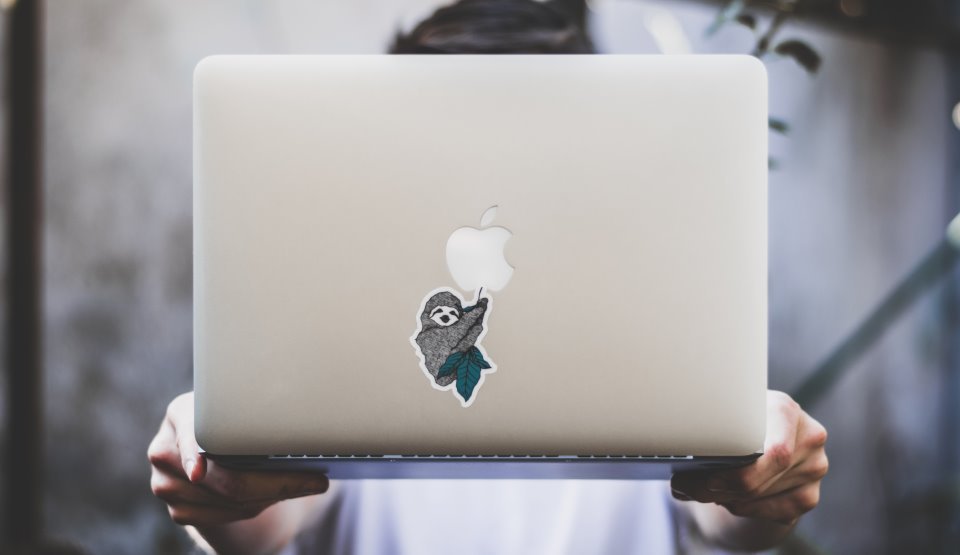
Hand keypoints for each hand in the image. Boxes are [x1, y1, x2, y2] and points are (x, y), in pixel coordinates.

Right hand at [148, 392, 329, 527]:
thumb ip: (252, 417)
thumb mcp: (236, 407)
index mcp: (180, 414)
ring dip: (269, 497)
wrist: (207, 447)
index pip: (190, 435)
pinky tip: (267, 494)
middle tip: (316, 482)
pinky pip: (224, 518)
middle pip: (222, 479)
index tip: (200, 471)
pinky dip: (253, 508)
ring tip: (298, 483)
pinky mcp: (177, 510)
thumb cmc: (231, 420)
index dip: (194, 453)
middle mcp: (164, 450)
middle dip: (276, 484)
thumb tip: (304, 433)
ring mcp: (165, 484)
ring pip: (229, 503)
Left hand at [671, 390, 827, 525]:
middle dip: (716, 487)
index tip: (704, 478)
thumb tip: (681, 468)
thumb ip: (713, 430)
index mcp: (784, 408)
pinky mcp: (810, 495)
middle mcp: (808, 436)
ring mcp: (815, 467)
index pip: (773, 452)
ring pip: (760, 497)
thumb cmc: (740, 422)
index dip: (735, 472)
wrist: (765, 438)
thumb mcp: (728, 413)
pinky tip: (730, 499)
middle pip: (760, 478)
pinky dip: (745, 509)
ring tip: (700, 489)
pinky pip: (773, 513)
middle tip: (684, 487)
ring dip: (725, 498)